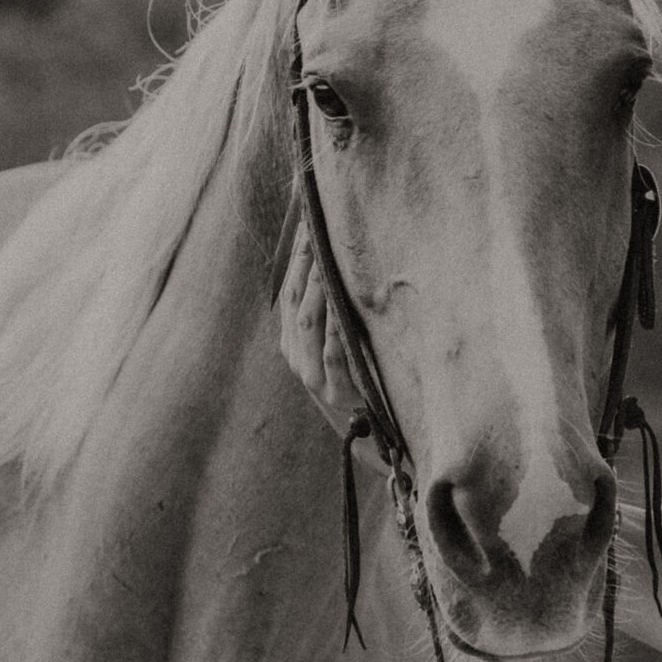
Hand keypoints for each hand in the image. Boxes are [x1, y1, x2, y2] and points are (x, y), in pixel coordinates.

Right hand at [277, 233, 380, 458]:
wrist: (372, 438)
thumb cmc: (360, 382)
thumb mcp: (340, 345)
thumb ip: (333, 313)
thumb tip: (338, 261)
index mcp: (292, 342)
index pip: (290, 290)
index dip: (297, 258)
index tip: (307, 224)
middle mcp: (296, 356)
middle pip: (296, 301)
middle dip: (306, 264)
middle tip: (316, 230)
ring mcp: (313, 376)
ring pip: (309, 324)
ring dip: (319, 290)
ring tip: (327, 260)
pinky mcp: (336, 393)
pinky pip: (333, 355)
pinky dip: (336, 330)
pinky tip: (342, 307)